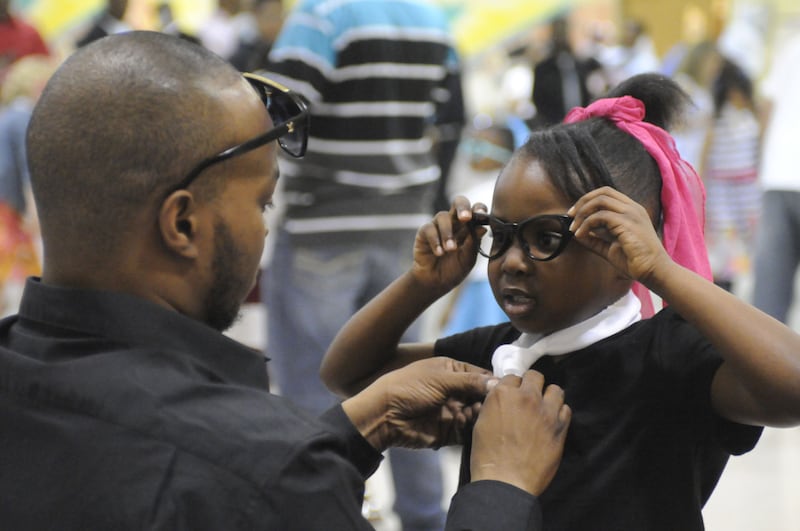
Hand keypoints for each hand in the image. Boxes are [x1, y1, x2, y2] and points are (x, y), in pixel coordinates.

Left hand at [342, 357, 495, 450]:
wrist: (384, 416)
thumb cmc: (408, 388)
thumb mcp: (440, 379)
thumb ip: (470, 382)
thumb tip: (498, 382)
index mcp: (452, 371)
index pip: (480, 375)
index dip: (494, 381)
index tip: (510, 387)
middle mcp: (455, 390)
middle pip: (482, 395)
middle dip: (491, 400)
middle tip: (499, 404)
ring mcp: (453, 411)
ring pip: (478, 414)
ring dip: (483, 415)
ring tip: (484, 414)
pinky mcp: (450, 431)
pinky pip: (468, 431)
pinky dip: (474, 429)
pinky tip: (477, 426)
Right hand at [411, 196, 486, 292]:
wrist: (436, 283)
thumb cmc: (454, 269)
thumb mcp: (468, 259)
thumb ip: (473, 244)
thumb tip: (483, 228)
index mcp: (468, 227)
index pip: (475, 211)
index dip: (479, 209)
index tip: (482, 216)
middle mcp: (454, 222)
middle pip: (458, 202)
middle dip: (462, 207)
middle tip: (466, 218)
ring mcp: (438, 226)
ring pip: (443, 216)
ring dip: (447, 233)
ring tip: (450, 250)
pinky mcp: (424, 232)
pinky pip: (429, 228)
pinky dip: (435, 240)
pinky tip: (439, 253)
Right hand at [470, 371, 570, 495]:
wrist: (506, 481)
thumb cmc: (487, 455)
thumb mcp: (482, 422)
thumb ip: (494, 404)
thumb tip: (501, 397)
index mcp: (503, 394)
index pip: (512, 377)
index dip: (512, 387)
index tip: (513, 396)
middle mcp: (526, 397)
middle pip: (535, 377)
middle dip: (531, 385)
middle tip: (528, 399)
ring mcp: (546, 411)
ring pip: (555, 389)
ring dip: (548, 397)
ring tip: (543, 409)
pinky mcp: (561, 426)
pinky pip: (566, 409)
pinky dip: (559, 413)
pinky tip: (552, 422)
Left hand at [567, 186, 670, 283]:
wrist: (653, 271)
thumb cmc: (635, 260)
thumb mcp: (609, 247)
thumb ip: (594, 239)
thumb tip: (577, 234)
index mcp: (631, 210)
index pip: (607, 193)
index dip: (588, 200)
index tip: (574, 214)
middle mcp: (633, 208)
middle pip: (602, 192)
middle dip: (582, 202)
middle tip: (570, 217)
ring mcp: (632, 214)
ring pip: (600, 201)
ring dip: (582, 214)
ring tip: (574, 229)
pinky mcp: (628, 223)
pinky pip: (600, 216)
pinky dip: (586, 224)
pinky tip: (581, 235)